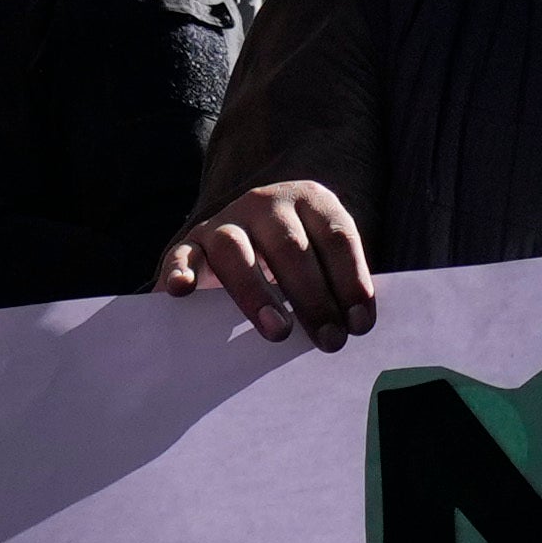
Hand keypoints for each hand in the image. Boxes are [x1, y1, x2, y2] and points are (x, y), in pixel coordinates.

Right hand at [164, 175, 379, 347]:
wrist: (248, 238)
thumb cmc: (299, 262)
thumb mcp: (324, 262)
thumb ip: (337, 287)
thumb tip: (355, 331)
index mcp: (311, 201)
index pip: (336, 237)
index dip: (351, 281)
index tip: (361, 324)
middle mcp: (267, 204)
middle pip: (290, 247)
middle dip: (313, 297)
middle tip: (330, 340)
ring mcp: (225, 221)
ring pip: (235, 250)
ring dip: (257, 293)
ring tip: (278, 332)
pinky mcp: (190, 244)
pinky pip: (181, 254)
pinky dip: (180, 270)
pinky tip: (182, 291)